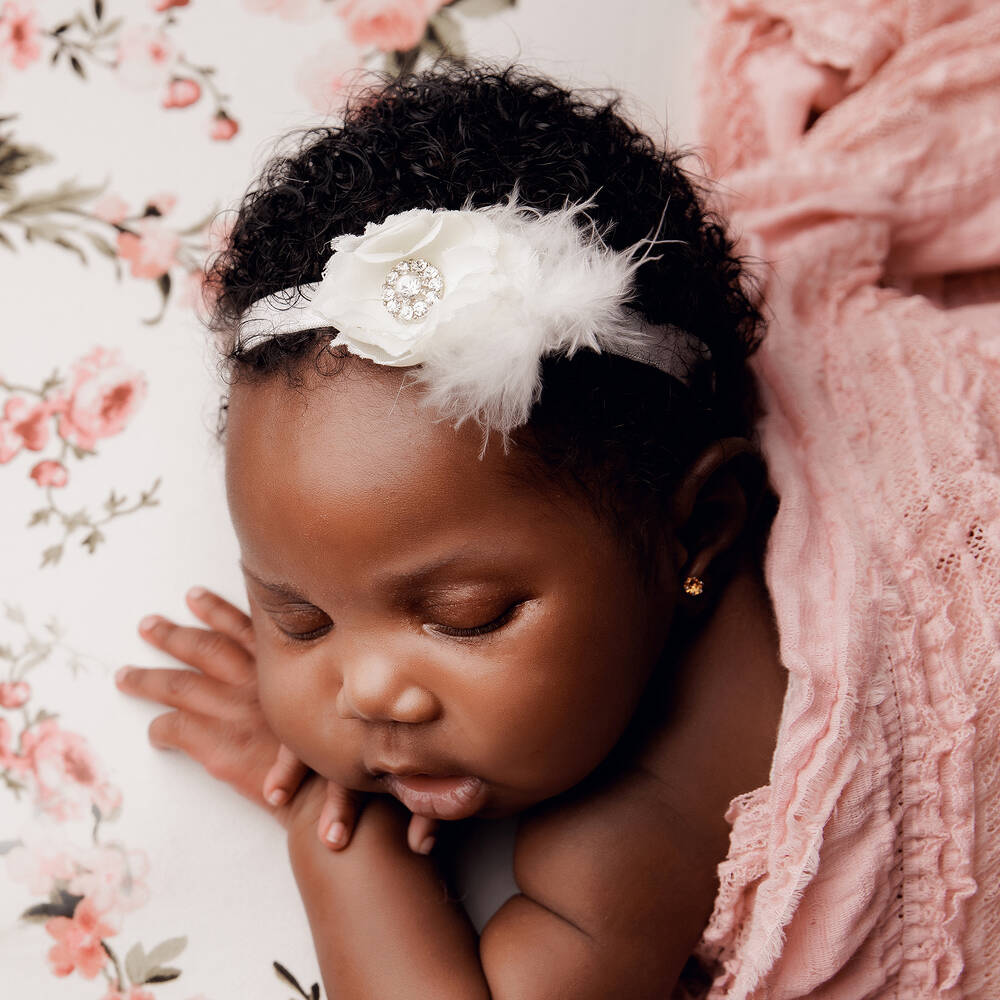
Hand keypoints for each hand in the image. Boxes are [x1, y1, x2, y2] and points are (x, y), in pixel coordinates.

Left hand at [116, 586, 438, 851]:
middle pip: (204, 648)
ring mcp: (235, 710)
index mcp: (283, 666)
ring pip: (179, 686)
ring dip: (149, 679)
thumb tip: (313, 675)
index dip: (217, 609)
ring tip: (126, 676)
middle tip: (146, 625)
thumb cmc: (348, 750)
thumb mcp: (342, 700)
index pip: (243, 626)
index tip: (194, 595)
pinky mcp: (219, 745)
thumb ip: (321, 681)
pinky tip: (153, 734)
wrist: (334, 795)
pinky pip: (177, 731)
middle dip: (174, 634)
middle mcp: (256, 680)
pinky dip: (161, 731)